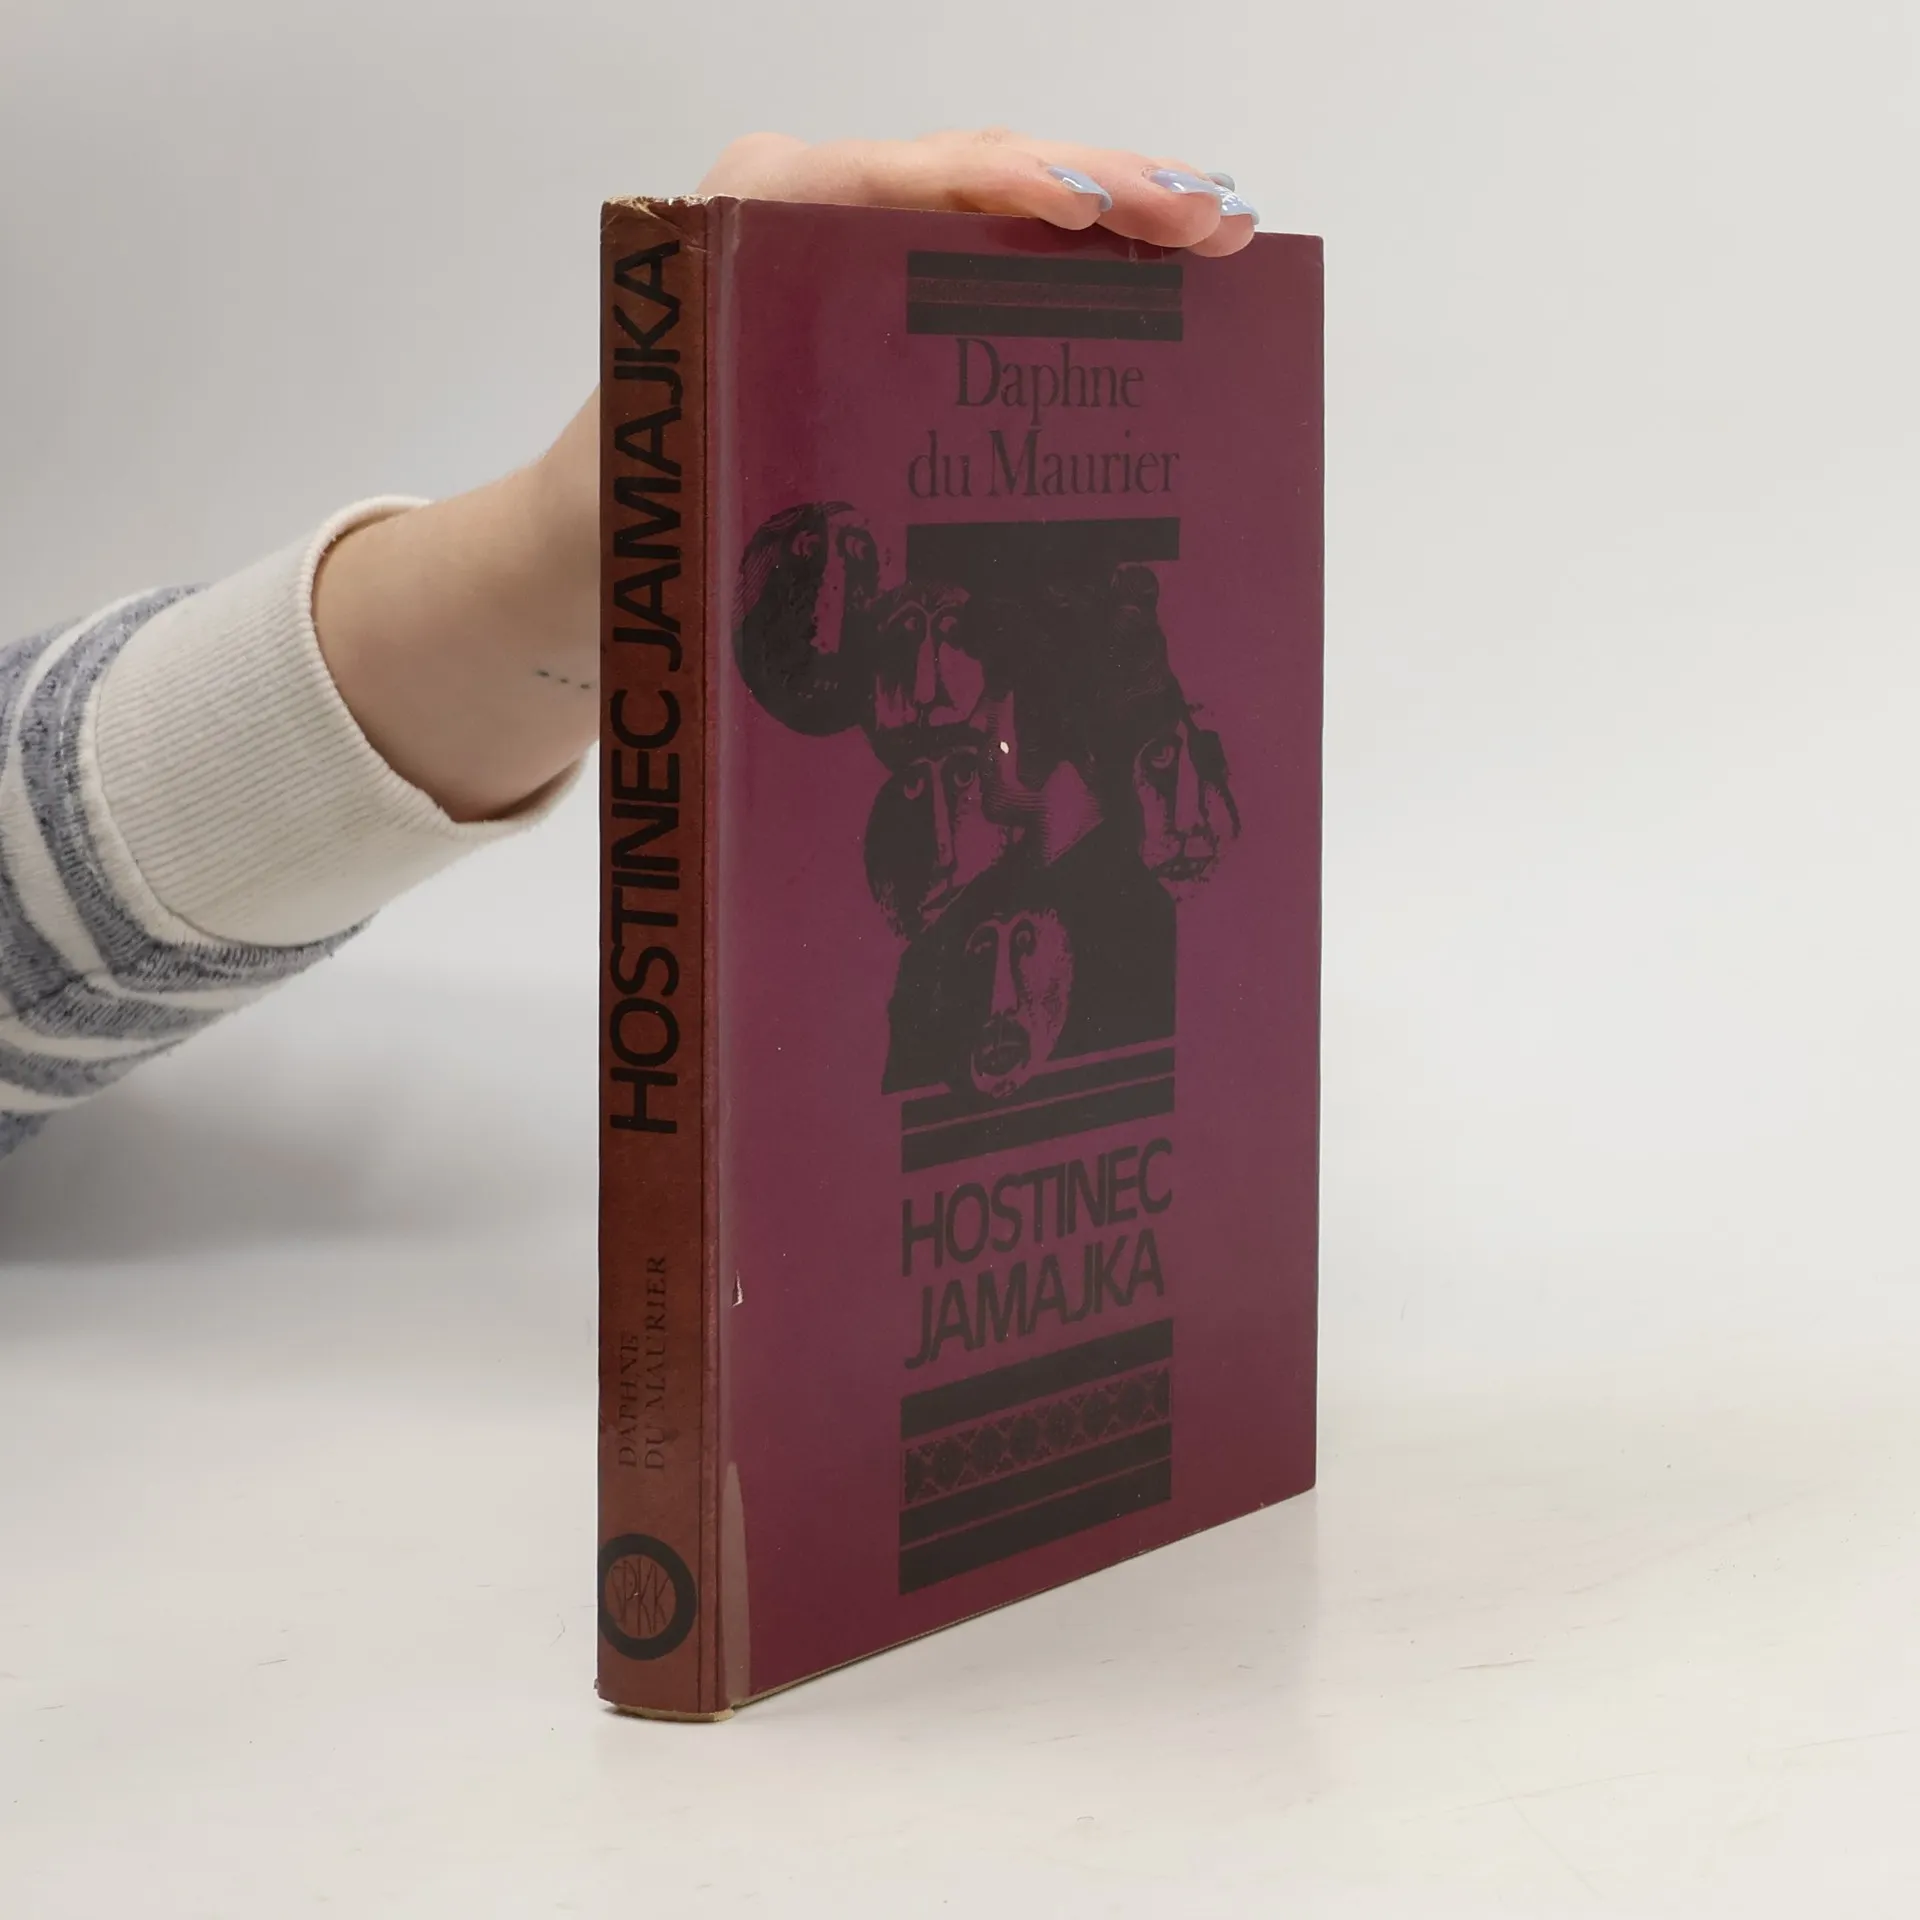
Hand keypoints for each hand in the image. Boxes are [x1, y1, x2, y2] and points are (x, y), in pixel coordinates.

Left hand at [314, 132, 1257, 821]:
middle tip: (1213, 220)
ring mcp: (855, 248)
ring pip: (999, 208)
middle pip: (975, 175)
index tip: (1092, 210)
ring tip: (1217, 229)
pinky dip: (1078, 259)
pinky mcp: (885, 294)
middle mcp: (809, 212)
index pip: (900, 178)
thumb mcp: (686, 478)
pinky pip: (991, 257)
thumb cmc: (634, 509)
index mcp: (751, 221)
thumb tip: (887, 530)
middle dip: (1104, 187)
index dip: (1007, 186)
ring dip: (1114, 213)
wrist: (594, 537)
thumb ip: (773, 463)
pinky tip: (1155, 271)